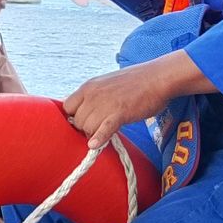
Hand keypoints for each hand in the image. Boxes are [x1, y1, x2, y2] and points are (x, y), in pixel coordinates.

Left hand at [63, 51, 212, 148]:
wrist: (156, 77)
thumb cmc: (133, 83)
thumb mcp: (105, 85)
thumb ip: (93, 97)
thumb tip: (84, 112)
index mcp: (87, 86)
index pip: (66, 107)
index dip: (73, 118)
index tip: (83, 123)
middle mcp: (92, 94)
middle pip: (77, 120)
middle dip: (85, 129)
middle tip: (98, 130)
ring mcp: (105, 103)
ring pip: (87, 127)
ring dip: (93, 134)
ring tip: (104, 134)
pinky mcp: (120, 112)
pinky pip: (104, 128)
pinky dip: (99, 138)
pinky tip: (95, 145)